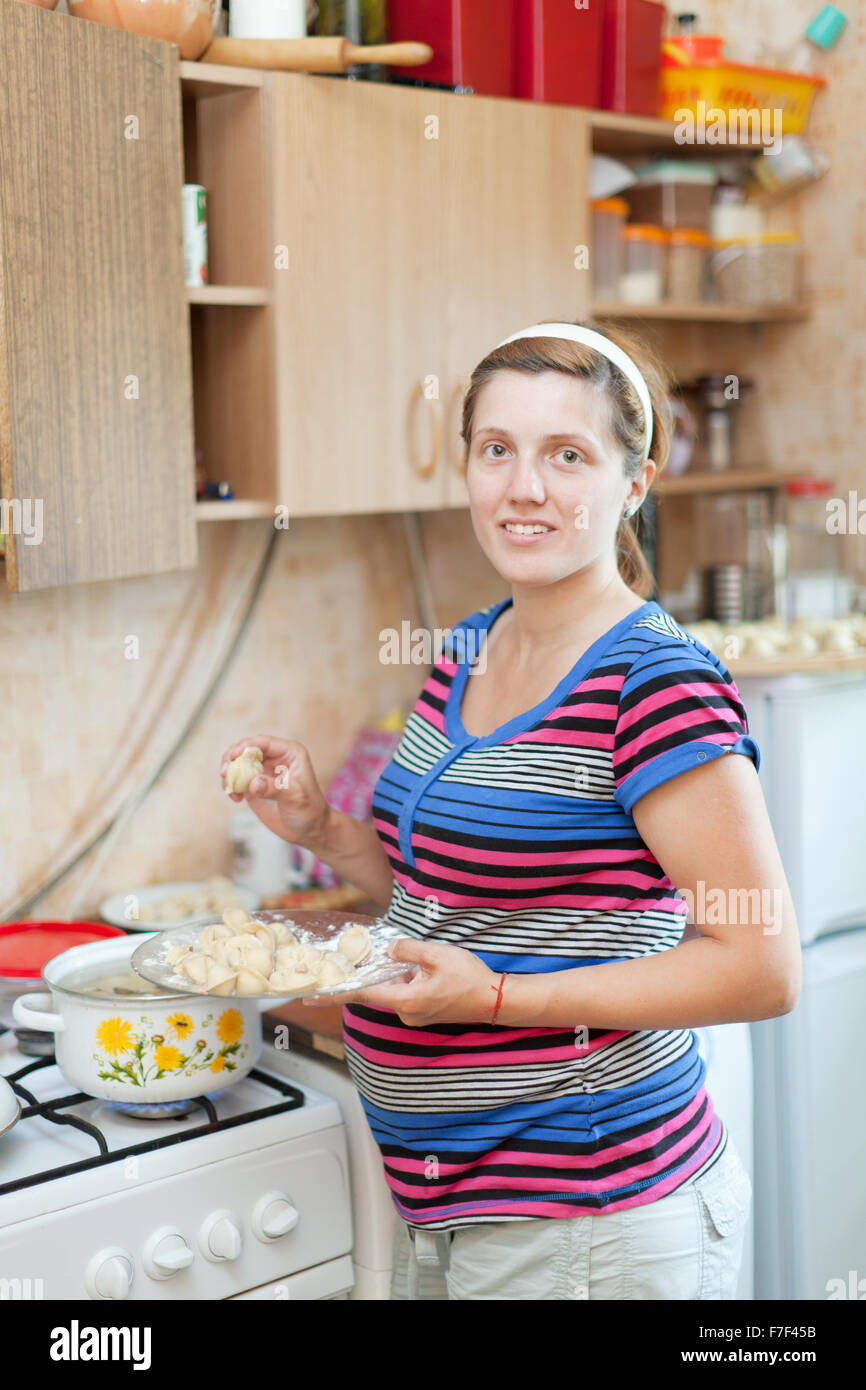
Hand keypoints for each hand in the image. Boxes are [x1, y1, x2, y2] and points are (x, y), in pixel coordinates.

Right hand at [219, 736, 329, 847]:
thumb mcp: (295, 797)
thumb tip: (253, 783)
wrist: (310, 830)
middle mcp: (275, 758)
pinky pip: (236, 780)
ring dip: (229, 773)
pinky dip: (231, 786)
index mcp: (289, 753)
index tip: (233, 756)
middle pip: (246, 750)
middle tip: (224, 772)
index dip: (245, 746)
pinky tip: (236, 798)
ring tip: (230, 789)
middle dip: (232, 758)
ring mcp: (263, 772)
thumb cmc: (309, 810)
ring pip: (238, 764)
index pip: (263, 742)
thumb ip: (274, 788)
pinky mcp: (254, 786)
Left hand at [302, 936, 500, 1026]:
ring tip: (422, 961)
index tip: (310, 997)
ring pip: (395, 990)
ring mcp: (416, 1016)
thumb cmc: (469, 977)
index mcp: (405, 1000)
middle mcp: (406, 1013)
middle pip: (379, 989)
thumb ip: (407, 949)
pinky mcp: (425, 1013)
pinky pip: (407, 994)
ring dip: (398, 975)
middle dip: (374, 973)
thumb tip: (388, 950)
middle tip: (365, 957)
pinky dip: (407, 980)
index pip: (361, 995)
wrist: (496, 1000)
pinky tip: (426, 969)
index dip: (334, 994)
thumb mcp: (437, 954)